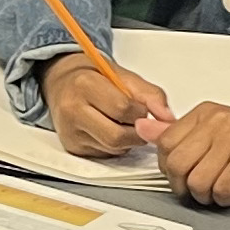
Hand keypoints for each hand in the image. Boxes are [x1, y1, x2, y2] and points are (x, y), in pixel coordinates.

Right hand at [45, 54, 171, 156]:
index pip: (123, 108)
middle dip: (136, 132)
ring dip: (128, 140)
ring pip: (113, 148)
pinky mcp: (73, 148)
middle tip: (139, 122)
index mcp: (85, 84)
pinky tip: (112, 130)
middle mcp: (72, 110)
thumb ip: (150, 94)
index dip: (141, 112)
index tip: (143, 108)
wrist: (62, 83)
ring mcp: (71, 132)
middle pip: (117, 136)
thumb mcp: (123, 76)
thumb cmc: (95, 78)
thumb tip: (167, 118)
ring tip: (124, 123)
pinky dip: (116, 146)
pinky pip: (105, 154)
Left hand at [153, 104, 229, 207]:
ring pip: (197, 181)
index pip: (165, 142)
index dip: (166, 167)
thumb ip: (178, 133)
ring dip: (205, 196)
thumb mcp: (212, 130)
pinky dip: (225, 199)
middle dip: (182, 186)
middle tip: (194, 190)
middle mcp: (216, 123)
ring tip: (215, 193)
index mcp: (204, 114)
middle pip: (176, 164)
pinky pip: (222, 189)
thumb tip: (143, 128)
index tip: (178, 176)